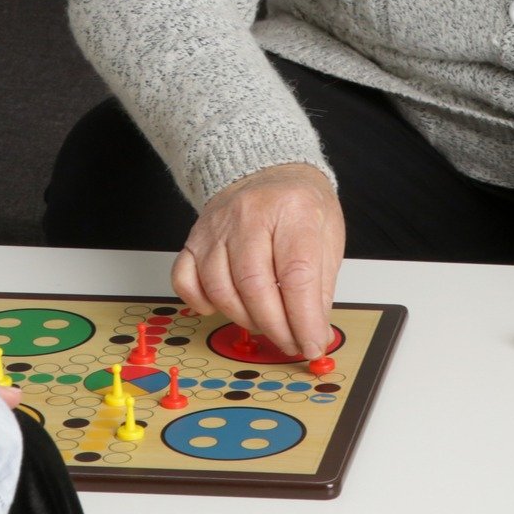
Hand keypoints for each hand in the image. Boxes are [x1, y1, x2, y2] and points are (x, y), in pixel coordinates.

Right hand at [171, 162, 343, 360]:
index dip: (304, 318)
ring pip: (220, 289)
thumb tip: (315, 333)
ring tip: (266, 323)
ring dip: (245, 319)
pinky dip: (202, 303)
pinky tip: (225, 306)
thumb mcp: (327, 235)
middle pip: (255, 286)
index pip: (296, 274)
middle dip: (275, 327)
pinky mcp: (194, 239)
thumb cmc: (298, 205)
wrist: (266, 169)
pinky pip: (186, 281)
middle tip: (291, 342)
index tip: (312, 344)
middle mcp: (250, 214)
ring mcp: (216, 227)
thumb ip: (321, 285)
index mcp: (292, 210)